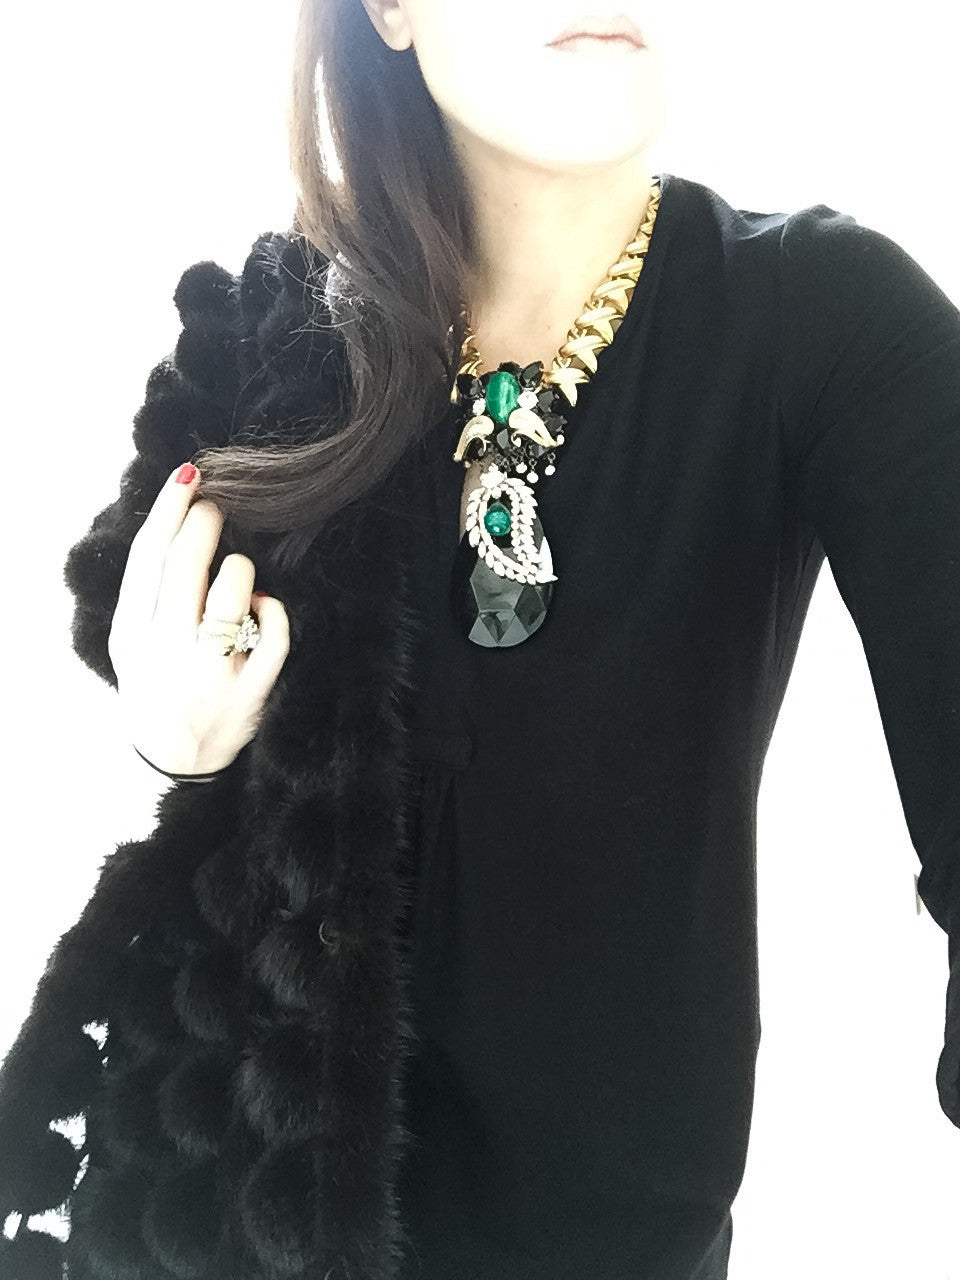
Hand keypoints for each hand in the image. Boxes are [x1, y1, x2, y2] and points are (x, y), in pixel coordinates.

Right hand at [107, 463, 289, 776]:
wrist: (176, 761)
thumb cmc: (158, 685)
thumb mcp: (132, 644)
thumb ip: (149, 592)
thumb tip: (178, 518)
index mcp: (132, 635)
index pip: (148, 559)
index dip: (169, 511)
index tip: (189, 477)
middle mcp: (166, 653)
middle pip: (185, 568)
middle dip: (205, 525)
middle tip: (217, 506)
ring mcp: (209, 676)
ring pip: (231, 598)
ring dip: (240, 570)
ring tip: (239, 569)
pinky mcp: (249, 696)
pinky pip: (273, 637)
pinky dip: (274, 613)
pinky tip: (266, 606)